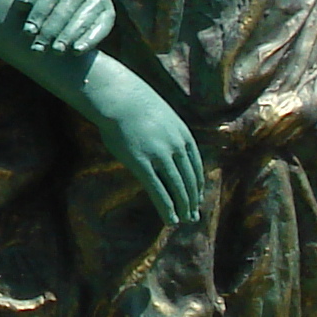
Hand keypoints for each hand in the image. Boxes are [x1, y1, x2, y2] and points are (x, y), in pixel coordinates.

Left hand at [13, 0, 113, 54]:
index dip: (38, 14)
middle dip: (50, 30)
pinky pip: (101, 27)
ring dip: (68, 36)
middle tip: (38, 47)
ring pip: (82, 19)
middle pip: (65, 10)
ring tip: (55, 51)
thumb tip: (22, 2)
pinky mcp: (109, 12)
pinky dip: (90, 39)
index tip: (28, 31)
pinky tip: (76, 51)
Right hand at [91, 72, 205, 227]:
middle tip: (194, 216)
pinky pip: (158, 190)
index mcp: (184, 135)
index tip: (198, 197)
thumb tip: (166, 146)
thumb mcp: (161, 115)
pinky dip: (166, 207)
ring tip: (184, 220)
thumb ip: (167, 133)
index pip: (196, 166)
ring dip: (182, 207)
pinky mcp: (141, 163)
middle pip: (189, 180)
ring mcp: (160, 155)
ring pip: (177, 188)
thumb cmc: (134, 102)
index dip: (198, 184)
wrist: (118, 96)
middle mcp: (176, 147)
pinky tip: (170, 219)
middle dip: (192, 200)